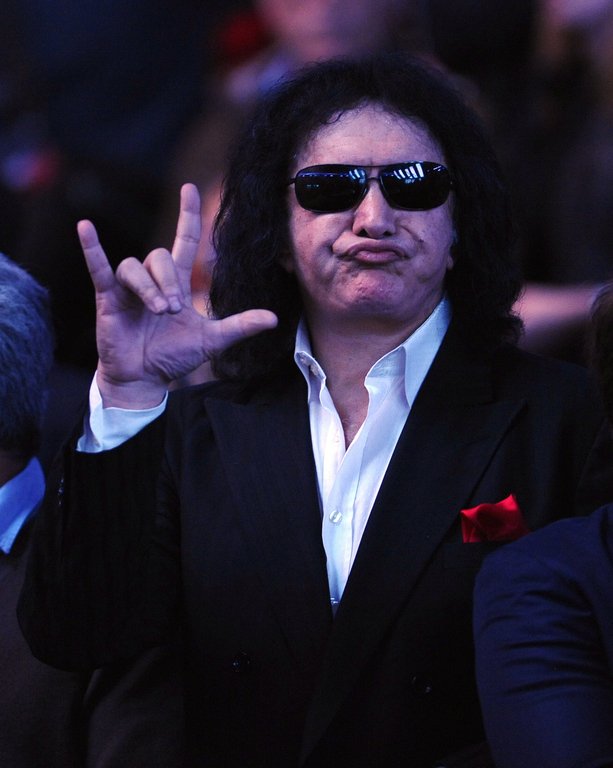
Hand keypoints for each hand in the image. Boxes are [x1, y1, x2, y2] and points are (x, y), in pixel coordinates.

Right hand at [79, 183, 276, 407]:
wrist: (145, 379)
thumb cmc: (174, 357)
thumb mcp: (212, 340)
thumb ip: (239, 326)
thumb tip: (274, 319)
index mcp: (178, 284)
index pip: (184, 240)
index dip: (188, 216)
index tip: (189, 189)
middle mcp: (153, 280)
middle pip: (159, 257)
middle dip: (168, 282)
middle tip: (172, 310)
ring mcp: (129, 288)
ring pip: (135, 266)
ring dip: (149, 287)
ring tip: (159, 311)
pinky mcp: (108, 297)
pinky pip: (99, 267)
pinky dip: (92, 248)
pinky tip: (85, 227)